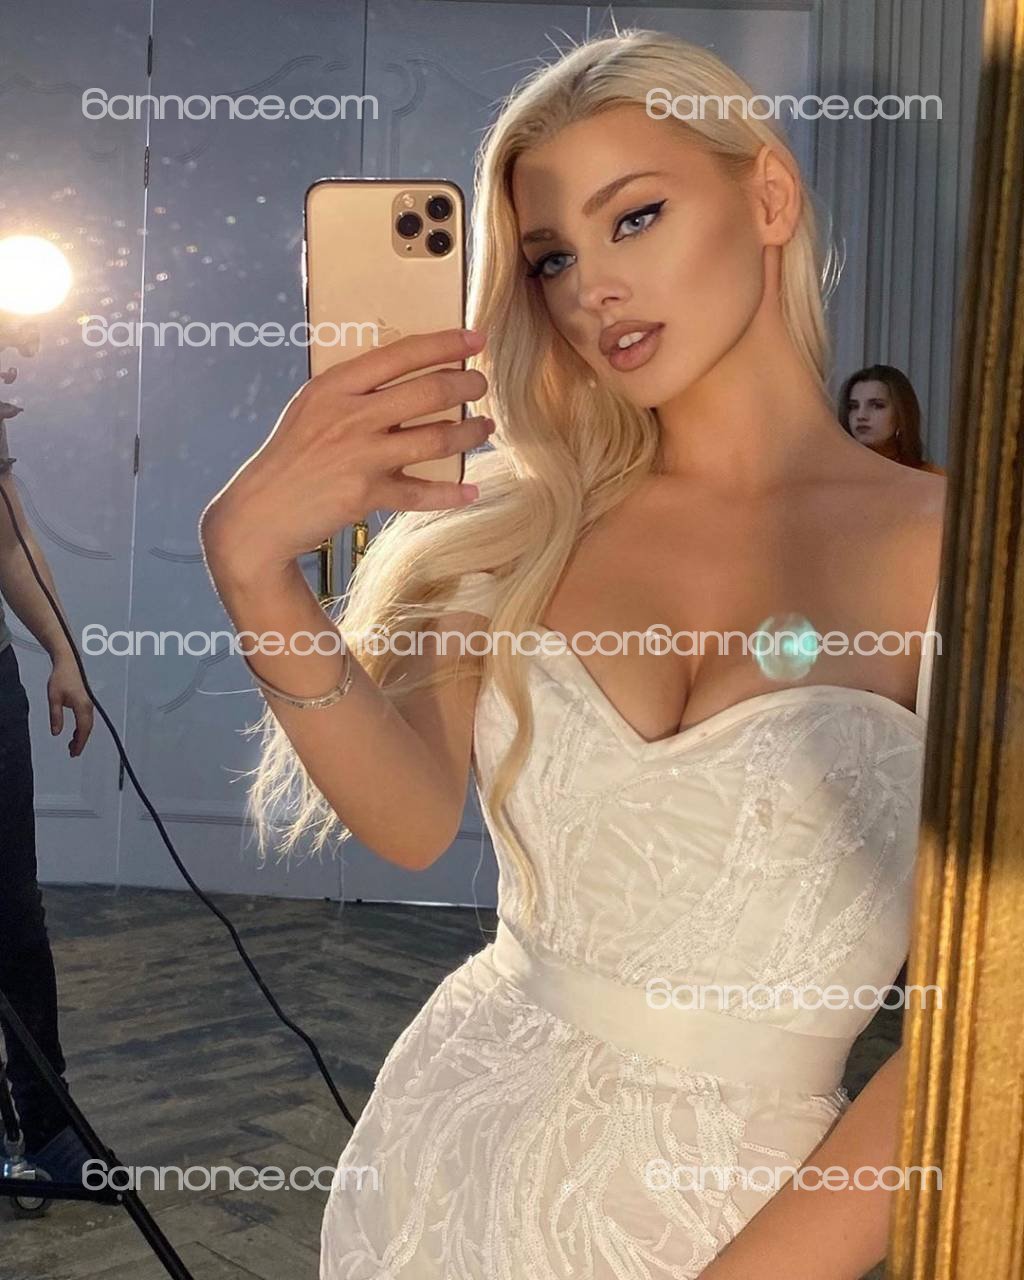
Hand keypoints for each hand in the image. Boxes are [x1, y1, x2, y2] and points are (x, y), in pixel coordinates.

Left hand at [47, 655, 94, 757]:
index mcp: (82, 706)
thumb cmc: (61, 678)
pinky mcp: (86, 703)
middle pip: (88, 729)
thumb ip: (56, 716)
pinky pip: (86, 719)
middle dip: (81, 742)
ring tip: (72, 746)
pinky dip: (82, 728)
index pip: (83, 729)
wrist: (68, 664)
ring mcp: (88, 704)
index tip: (74, 752)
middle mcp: (88, 706)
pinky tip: (75, 733)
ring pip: (88, 725)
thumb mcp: (53, 698)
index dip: (80, 742)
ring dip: (81, 736)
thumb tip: (56, 732)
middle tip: (72, 752)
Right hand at [199, 327, 493, 572]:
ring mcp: (360, 455)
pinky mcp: (366, 494)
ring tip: (484, 428)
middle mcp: (350, 416)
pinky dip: (451, 493)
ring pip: (436, 439)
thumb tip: (405, 375)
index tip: (475, 340)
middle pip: (428, 392)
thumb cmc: (291, 456)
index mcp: (335, 386)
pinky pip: (422, 492)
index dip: (445, 345)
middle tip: (482, 386)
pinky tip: (471, 490)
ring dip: (470, 433)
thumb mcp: (311, 408)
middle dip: (467, 386)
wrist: (260, 512)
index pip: (401, 354)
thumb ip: (352, 391)